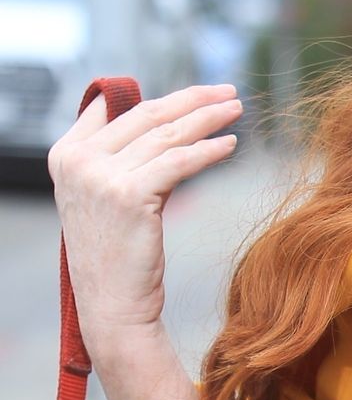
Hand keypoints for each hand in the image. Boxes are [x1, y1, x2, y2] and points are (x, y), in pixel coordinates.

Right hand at [47, 83, 241, 345]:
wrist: (113, 307)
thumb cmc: (117, 255)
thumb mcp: (106, 198)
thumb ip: (122, 159)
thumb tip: (167, 124)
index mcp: (65, 155)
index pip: (116, 108)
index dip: (161, 97)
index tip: (197, 92)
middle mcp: (78, 160)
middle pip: (146, 114)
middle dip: (193, 99)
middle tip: (228, 92)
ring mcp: (100, 176)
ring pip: (167, 134)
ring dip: (208, 118)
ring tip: (237, 110)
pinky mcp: (130, 194)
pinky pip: (180, 161)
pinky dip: (209, 150)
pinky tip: (230, 145)